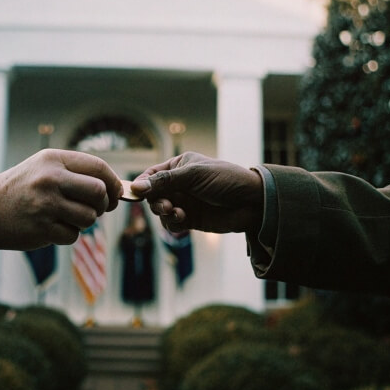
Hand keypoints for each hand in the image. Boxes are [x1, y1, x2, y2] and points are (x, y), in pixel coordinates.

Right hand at [0, 149, 121, 250]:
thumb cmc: (23, 189)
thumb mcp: (45, 167)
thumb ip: (77, 173)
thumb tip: (116, 189)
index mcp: (53, 160)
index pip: (98, 167)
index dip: (113, 182)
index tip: (114, 193)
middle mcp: (50, 179)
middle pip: (99, 192)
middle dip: (103, 204)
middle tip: (95, 208)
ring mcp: (46, 204)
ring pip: (89, 217)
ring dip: (85, 221)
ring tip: (70, 217)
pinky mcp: (42, 228)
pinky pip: (73, 235)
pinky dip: (69, 234)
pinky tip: (54, 227)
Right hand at [130, 152, 263, 234]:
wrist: (252, 203)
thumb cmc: (226, 180)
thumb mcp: (194, 175)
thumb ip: (165, 181)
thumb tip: (136, 187)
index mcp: (178, 166)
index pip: (151, 175)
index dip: (142, 184)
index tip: (137, 193)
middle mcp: (178, 184)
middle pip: (152, 195)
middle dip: (155, 201)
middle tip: (165, 205)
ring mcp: (184, 202)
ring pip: (160, 211)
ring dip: (164, 213)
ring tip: (176, 212)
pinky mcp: (190, 219)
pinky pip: (171, 223)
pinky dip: (172, 223)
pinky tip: (183, 219)